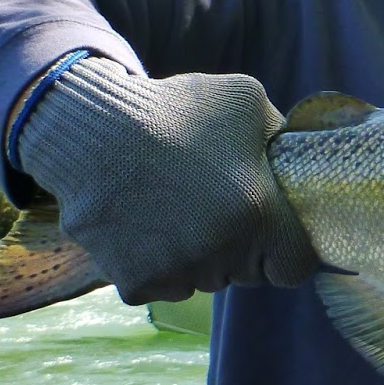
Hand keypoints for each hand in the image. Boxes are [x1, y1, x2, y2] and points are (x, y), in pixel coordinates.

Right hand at [14, 56, 317, 303]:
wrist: (89, 131)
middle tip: (213, 208)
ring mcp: (177, 273)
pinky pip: (159, 285)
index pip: (294, 268)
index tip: (270, 231)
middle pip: (245, 273)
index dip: (285, 250)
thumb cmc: (174, 109)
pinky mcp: (136, 283)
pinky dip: (153, 263)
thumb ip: (279, 134)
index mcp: (259, 216)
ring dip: (195, 257)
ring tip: (173, 208)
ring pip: (201, 280)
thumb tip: (293, 153)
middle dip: (238, 248)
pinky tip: (142, 223)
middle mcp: (221, 254)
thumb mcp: (246, 100)